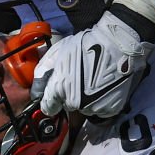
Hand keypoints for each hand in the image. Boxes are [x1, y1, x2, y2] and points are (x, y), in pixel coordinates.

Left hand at [31, 10, 153, 118]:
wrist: (117, 44)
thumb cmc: (86, 44)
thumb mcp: (58, 53)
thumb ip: (44, 72)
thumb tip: (37, 89)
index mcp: (59, 88)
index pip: (48, 107)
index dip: (51, 99)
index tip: (56, 93)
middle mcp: (74, 102)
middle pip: (68, 106)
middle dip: (70, 95)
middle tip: (80, 79)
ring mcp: (93, 107)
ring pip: (85, 109)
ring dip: (87, 100)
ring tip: (94, 82)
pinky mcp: (110, 109)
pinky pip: (101, 110)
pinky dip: (102, 102)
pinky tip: (104, 87)